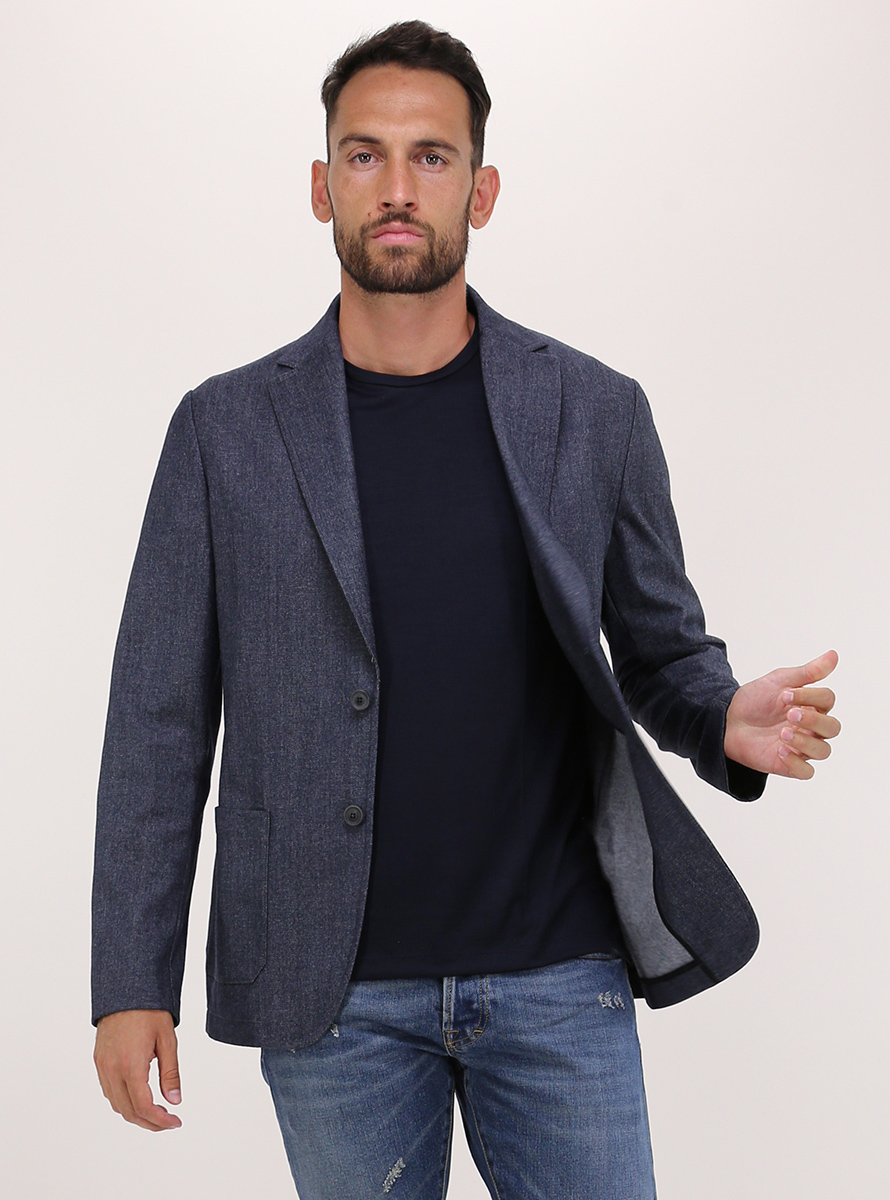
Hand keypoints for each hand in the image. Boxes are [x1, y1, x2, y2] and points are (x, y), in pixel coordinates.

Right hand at [94, 1009, 181, 1130]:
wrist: (125, 990)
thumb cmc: (150, 1011)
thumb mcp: (168, 1040)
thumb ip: (170, 1074)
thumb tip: (175, 1101)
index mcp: (131, 1065)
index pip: (144, 1106)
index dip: (160, 1120)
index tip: (176, 1122)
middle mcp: (112, 1069)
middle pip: (129, 1112)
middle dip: (150, 1122)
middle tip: (169, 1122)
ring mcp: (102, 1066)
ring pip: (116, 1105)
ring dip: (136, 1114)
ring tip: (156, 1113)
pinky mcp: (99, 1061)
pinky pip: (108, 1091)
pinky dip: (123, 1102)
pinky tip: (139, 1098)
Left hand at [724, 649, 840, 779]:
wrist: (726, 720)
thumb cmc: (755, 700)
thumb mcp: (779, 681)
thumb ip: (808, 672)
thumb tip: (834, 655)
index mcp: (812, 705)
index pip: (828, 701)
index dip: (811, 696)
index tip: (786, 694)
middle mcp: (811, 727)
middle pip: (832, 728)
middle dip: (813, 720)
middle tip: (788, 714)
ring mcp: (802, 747)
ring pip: (823, 751)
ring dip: (806, 742)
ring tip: (782, 734)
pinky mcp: (789, 765)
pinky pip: (807, 772)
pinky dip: (797, 763)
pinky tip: (780, 750)